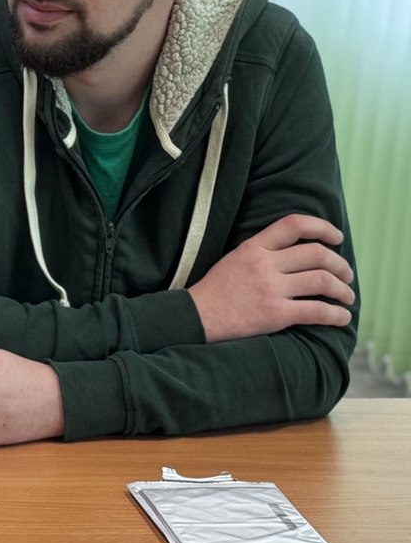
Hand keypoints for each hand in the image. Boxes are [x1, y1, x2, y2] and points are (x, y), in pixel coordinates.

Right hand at [188, 213, 354, 342]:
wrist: (195, 317)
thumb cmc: (214, 292)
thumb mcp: (233, 260)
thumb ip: (261, 252)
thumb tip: (295, 254)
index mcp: (253, 248)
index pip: (293, 225)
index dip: (322, 227)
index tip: (336, 238)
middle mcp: (264, 264)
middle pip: (317, 254)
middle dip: (340, 264)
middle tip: (346, 275)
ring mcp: (270, 289)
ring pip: (322, 281)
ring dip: (342, 290)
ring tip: (347, 297)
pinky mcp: (275, 314)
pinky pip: (316, 311)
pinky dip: (335, 315)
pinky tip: (341, 318)